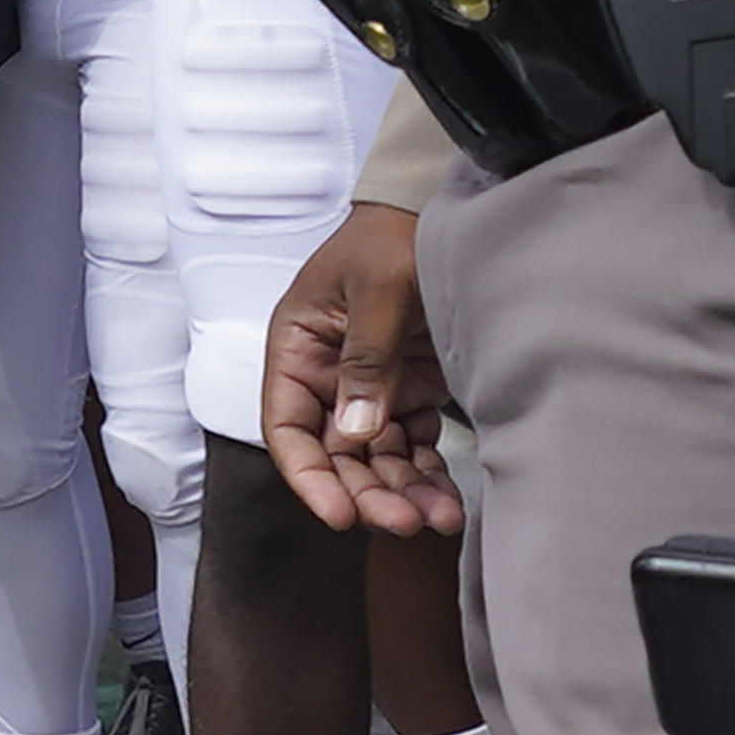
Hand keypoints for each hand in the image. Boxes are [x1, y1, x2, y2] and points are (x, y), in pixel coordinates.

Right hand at [263, 204, 463, 535]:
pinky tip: (446, 501)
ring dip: (401, 491)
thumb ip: (366, 360)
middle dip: (367, 492)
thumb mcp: (376, 291)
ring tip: (438, 518)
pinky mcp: (411, 391)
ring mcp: (370, 386)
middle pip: (335, 453)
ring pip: (376, 458)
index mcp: (296, 348)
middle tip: (404, 521)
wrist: (444, 213)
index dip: (310, 475)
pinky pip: (412, 445)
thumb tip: (354, 431)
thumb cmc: (393, 239)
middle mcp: (326, 375)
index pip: (287, 427)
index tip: (341, 514)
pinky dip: (427, 474)